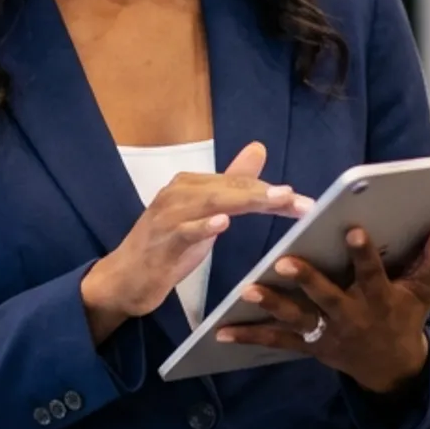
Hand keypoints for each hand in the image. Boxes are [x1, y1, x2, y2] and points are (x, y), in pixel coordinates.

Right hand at [81, 142, 311, 344]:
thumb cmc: (166, 247)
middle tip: (300, 201)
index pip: (238, 183)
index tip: (305, 202)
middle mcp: (178, 193)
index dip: (272, 191)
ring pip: (211, 203)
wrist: (124, 279)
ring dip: (245, 202)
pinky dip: (202, 226)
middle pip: (229, 189)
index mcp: (190, 185)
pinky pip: (183, 230)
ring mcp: (167, 217)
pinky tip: (222, 223)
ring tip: (276, 200)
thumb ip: (231, 183)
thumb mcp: (204, 214)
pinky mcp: (160, 242)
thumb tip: (258, 149)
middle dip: (268, 194)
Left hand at [216, 220, 429, 394]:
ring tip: (247, 292)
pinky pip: (277, 341)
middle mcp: (351, 317)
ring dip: (271, 305)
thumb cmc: (405, 318)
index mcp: (379, 300)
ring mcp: (327, 334)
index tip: (351, 229)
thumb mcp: (423, 292)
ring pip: (297, 318)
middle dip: (306, 279)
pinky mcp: (309, 346)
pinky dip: (250, 337)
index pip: (372, 273)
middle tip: (284, 260)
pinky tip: (222, 332)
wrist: (391, 369)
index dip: (363, 253)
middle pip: (327, 297)